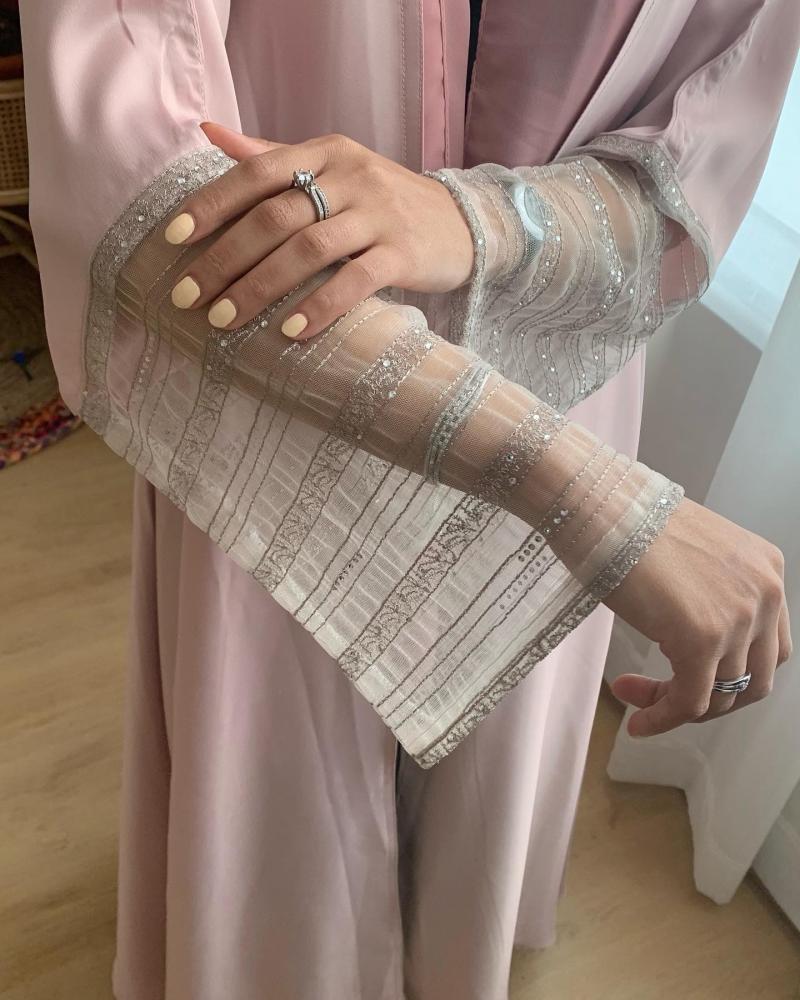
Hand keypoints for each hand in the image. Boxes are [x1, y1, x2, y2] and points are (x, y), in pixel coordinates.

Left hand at [163, 122, 474, 339]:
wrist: (460, 223)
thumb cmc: (383, 202)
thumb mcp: (332, 169)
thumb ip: (272, 156)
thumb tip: (208, 131)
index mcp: (326, 152)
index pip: (258, 172)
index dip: (212, 203)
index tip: (173, 238)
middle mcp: (351, 176)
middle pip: (275, 216)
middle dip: (224, 258)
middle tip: (187, 296)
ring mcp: (380, 215)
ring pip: (309, 249)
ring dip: (260, 287)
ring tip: (224, 319)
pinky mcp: (404, 254)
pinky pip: (357, 281)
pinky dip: (321, 306)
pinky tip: (292, 330)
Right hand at [603, 497, 791, 736]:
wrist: (601, 506)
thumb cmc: (626, 523)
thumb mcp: (690, 558)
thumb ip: (708, 593)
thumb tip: (688, 636)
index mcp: (767, 569)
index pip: (765, 646)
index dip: (726, 673)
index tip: (682, 676)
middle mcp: (766, 593)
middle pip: (754, 678)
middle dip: (709, 699)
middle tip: (664, 697)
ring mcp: (738, 618)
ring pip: (719, 695)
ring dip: (675, 708)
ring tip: (634, 698)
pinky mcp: (703, 640)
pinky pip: (690, 702)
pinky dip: (664, 720)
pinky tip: (637, 721)